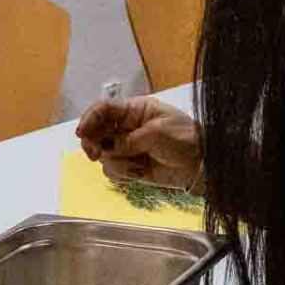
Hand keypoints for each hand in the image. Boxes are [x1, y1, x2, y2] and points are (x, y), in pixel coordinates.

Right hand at [74, 96, 201, 190]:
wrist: (202, 165)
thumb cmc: (184, 139)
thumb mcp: (157, 133)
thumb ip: (128, 140)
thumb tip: (106, 148)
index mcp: (135, 110)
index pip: (104, 109)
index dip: (89, 119)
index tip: (82, 133)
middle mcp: (127, 127)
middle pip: (96, 132)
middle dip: (93, 143)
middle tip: (94, 154)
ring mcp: (128, 147)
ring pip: (103, 154)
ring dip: (116, 163)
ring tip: (136, 167)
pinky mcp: (131, 166)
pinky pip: (113, 170)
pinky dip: (122, 174)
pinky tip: (138, 174)